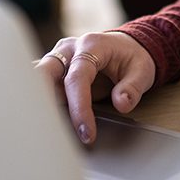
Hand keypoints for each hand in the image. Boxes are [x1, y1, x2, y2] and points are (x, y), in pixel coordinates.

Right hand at [34, 31, 156, 144]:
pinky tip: (38, 123)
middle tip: (48, 132)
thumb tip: (121, 103)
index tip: (86, 133)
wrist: (125, 46)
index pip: (77, 78)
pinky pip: (40, 86)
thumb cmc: (132, 57)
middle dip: (42, 102)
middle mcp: (69, 50)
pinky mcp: (53, 71)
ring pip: (37, 81)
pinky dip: (38, 104)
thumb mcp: (142, 70)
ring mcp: (58, 59)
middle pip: (44, 73)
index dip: (79, 108)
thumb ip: (132, 87)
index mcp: (90, 46)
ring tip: (41, 132)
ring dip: (38, 105)